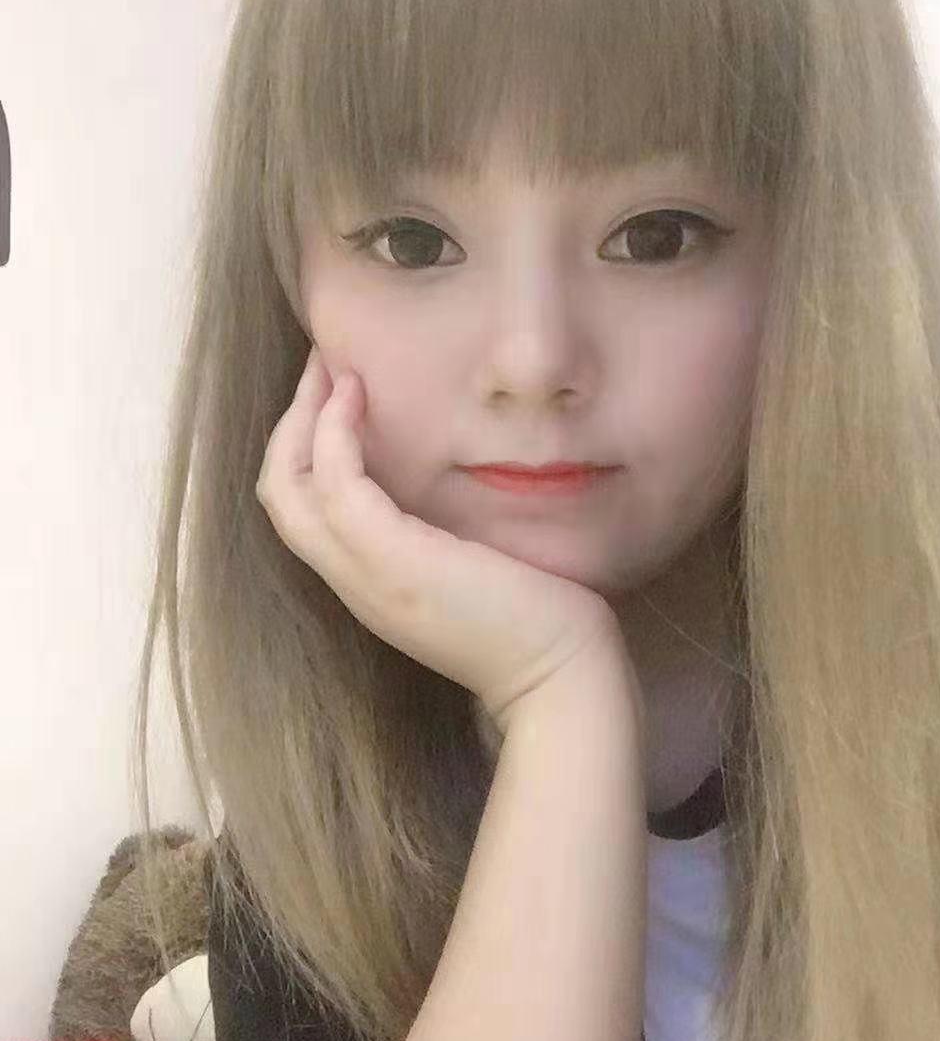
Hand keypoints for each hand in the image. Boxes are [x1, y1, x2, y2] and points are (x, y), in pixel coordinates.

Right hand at [256, 345, 628, 737]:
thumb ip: (441, 534)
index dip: (303, 447)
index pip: (302, 510)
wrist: (560, 677)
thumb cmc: (536, 622)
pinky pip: (337, 485)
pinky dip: (336, 432)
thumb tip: (446, 482)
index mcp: (370, 583)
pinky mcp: (394, 561)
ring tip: (333, 367)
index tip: (332, 392)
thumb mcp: (471, 569)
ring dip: (304, 415)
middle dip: (291, 421)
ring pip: (289, 485)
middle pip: (279, 492)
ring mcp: (367, 573)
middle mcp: (354, 581)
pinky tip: (357, 395)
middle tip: (320, 363)